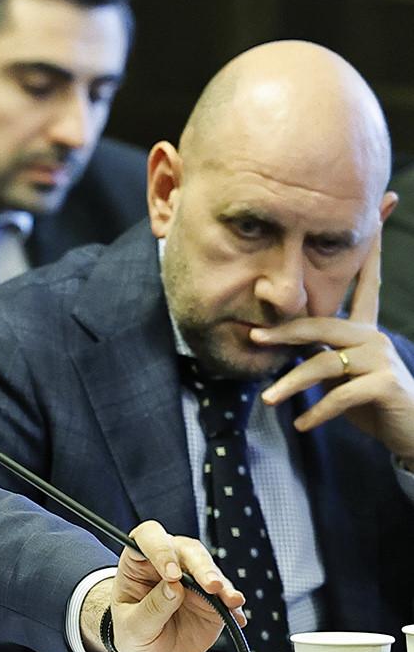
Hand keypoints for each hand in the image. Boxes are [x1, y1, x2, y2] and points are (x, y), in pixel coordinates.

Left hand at [81, 520, 245, 651]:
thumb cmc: (133, 632)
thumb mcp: (133, 626)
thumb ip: (152, 607)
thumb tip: (174, 587)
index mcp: (138, 561)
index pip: (149, 539)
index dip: (161, 550)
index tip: (171, 574)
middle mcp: (168, 563)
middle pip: (187, 550)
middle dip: (201, 566)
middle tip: (211, 585)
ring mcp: (192, 580)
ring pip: (210, 569)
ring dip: (222, 584)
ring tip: (230, 600)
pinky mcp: (212, 598)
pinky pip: (226, 596)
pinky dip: (233, 606)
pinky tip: (236, 617)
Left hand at [252, 232, 413, 457]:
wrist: (410, 433)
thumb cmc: (369, 402)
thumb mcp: (338, 374)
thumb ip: (315, 354)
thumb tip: (274, 342)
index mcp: (364, 329)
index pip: (363, 283)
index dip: (368, 252)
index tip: (375, 218)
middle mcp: (374, 336)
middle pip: (321, 324)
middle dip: (284, 331)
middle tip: (253, 336)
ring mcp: (382, 358)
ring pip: (324, 363)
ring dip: (291, 383)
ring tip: (268, 399)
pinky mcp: (385, 383)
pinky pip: (339, 394)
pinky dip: (317, 410)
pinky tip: (302, 423)